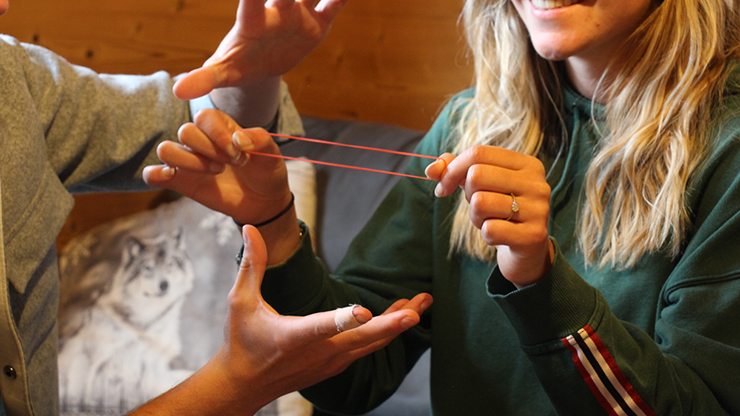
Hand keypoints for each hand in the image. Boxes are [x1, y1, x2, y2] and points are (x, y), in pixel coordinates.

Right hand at [143, 109, 289, 226]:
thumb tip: (238, 139)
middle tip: (232, 163)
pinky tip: (172, 176)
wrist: (264, 200)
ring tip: (215, 172)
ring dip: (190, 162)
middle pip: (186, 132)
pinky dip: (156, 174)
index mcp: (219, 126)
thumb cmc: (265, 171)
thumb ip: (260, 140)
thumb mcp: (272, 154)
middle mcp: (200, 140)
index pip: (204, 116)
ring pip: (166, 149)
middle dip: (209, 150)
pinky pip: (152, 174)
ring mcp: (188, 160)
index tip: (239, 153)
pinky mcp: (180, 181)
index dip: (218, 134)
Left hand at [173, 0, 349, 99]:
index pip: (253, 1)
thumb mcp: (222, 73)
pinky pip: (332, 6)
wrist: (258, 64)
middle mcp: (276, 12)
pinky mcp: (316, 25)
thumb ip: (204, 78)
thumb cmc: (237, 64)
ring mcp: (297, 16)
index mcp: (253, 22)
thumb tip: (178, 91)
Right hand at [214, 225, 431, 410]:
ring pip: (371, 344)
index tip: (365, 311)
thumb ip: (252, 264)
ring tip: (422, 302)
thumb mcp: (240, 302)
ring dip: (397, 324)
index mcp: (292, 337)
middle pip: (361, 339)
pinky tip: (402, 315)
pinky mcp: (336, 365)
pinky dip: (387, 332)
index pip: (321, 327)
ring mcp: (330, 362)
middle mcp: (316, 353)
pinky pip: (368, 348)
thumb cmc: (241, 342)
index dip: (343, 319)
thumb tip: (250, 228)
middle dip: (392, 324)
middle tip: (417, 308)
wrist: (243, 386)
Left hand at [426, 146, 553, 287]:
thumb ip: (454, 171)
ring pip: (480, 202)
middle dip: (467, 195)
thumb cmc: (499, 210)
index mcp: (526, 164)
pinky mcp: (533, 235)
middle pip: (477, 175)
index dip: (452, 170)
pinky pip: (490, 230)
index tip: (442, 188)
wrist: (526, 249)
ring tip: (491, 221)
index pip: (478, 153)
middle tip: (478, 208)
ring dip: (476, 216)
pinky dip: (486, 235)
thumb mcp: (479, 186)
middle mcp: (537, 183)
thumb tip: (431, 169)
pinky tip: (499, 236)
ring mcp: (538, 209)